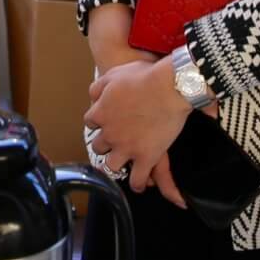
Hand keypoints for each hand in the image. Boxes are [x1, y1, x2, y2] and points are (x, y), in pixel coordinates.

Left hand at [85, 55, 191, 195]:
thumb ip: (98, 87)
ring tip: (120, 165)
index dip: (99, 121)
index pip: (90, 122)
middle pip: (99, 146)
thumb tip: (92, 97)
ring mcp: (127, 148)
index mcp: (100, 113)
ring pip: (112, 166)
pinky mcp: (146, 157)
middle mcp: (110, 134)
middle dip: (105, 144)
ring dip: (115, 165)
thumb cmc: (144, 77)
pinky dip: (137, 183)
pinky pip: (137, 178)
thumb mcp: (114, 75)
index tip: (105, 121)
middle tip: (113, 143)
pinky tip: (138, 184)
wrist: (169, 87)